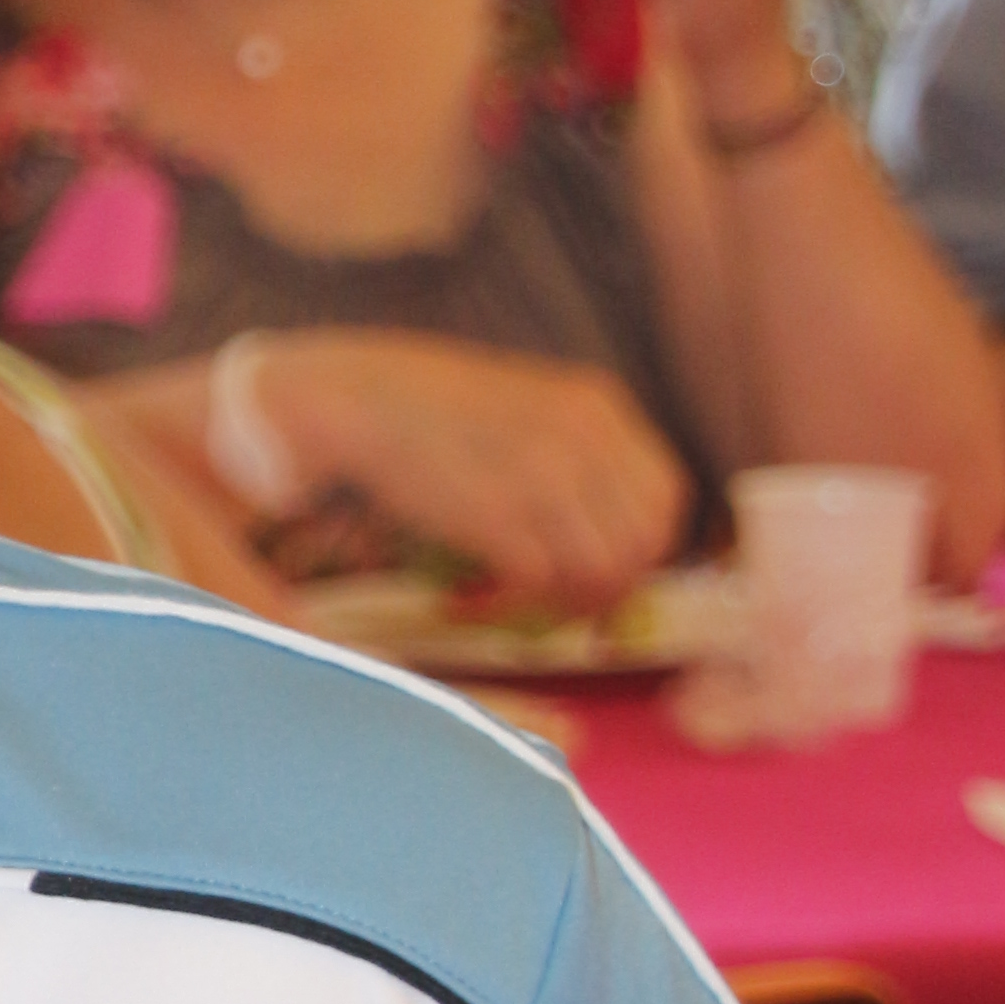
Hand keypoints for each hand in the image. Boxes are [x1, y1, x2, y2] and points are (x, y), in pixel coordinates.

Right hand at [235, 329, 689, 608]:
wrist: (339, 396)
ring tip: (500, 599)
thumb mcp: (513, 409)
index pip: (664, 498)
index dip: (639, 550)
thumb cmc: (410, 412)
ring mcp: (545, 470)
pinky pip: (544, 584)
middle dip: (607, 586)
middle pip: (645, 542)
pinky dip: (510, 607)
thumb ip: (563, 455)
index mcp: (592, 402)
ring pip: (603, 571)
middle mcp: (583, 432)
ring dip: (558, 603)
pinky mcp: (500, 510)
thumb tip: (597, 532)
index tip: (593, 576)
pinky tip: (465, 599)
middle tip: (549, 603)